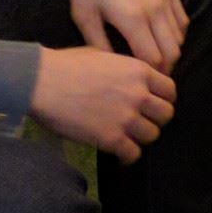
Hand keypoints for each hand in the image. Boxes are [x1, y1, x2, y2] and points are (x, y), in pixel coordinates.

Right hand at [28, 46, 176, 162]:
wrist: (42, 82)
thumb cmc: (67, 65)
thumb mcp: (104, 55)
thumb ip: (125, 69)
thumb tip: (133, 79)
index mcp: (139, 71)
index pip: (170, 90)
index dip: (163, 99)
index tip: (153, 105)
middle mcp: (138, 94)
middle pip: (166, 114)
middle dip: (155, 119)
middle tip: (141, 122)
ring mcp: (126, 117)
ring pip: (152, 135)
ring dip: (141, 137)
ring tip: (128, 137)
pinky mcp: (110, 138)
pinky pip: (133, 154)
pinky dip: (128, 156)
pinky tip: (120, 154)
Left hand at [69, 0, 187, 72]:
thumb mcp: (83, 14)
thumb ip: (97, 43)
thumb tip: (110, 66)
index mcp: (132, 19)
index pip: (152, 58)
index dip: (150, 74)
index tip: (142, 80)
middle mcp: (154, 10)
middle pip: (172, 52)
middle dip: (164, 68)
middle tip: (153, 75)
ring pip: (179, 37)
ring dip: (171, 51)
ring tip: (158, 57)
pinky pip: (182, 19)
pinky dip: (177, 34)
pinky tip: (164, 37)